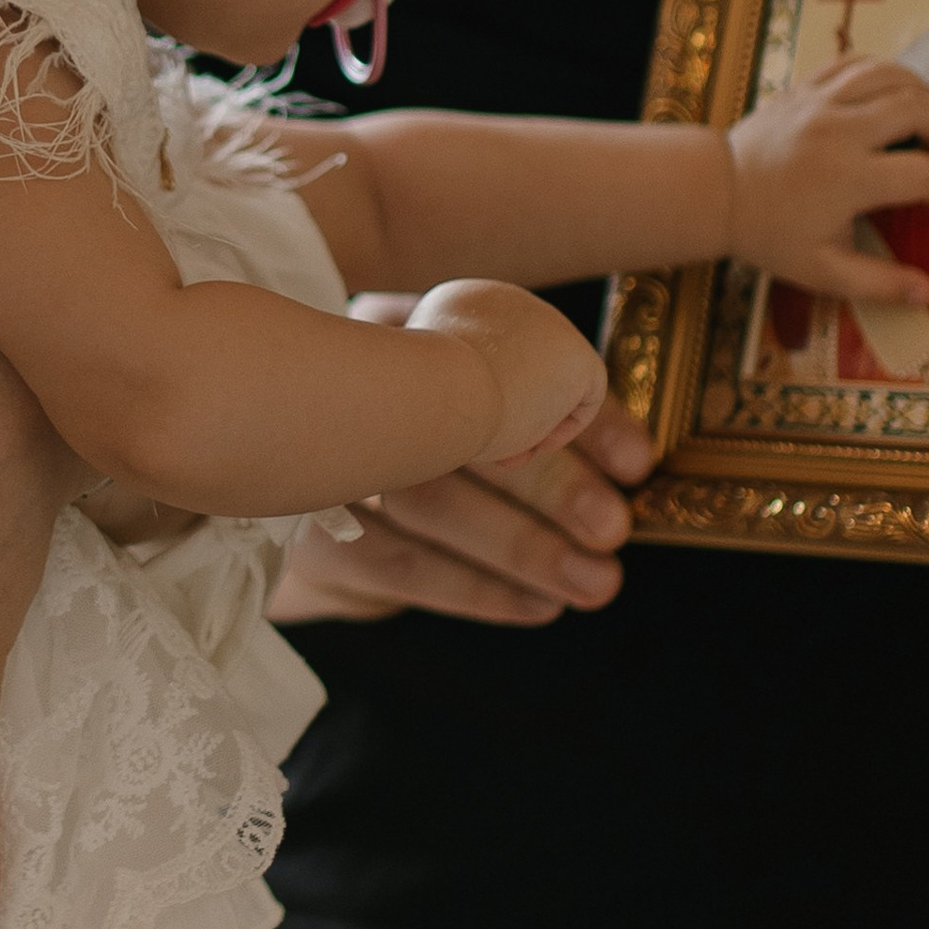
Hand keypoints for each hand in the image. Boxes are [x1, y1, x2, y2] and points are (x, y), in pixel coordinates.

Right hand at [270, 306, 653, 625]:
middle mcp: (348, 373)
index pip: (498, 359)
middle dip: (548, 485)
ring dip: (520, 550)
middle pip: (453, 427)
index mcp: (398, 322)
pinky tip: (536, 606)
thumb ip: (535, 408)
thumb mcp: (463, 400)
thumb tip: (634, 464)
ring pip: (424, 502)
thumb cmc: (411, 441)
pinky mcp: (301, 530)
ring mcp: (316, 451)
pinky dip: (474, 591)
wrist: (288, 481)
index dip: (578, 413)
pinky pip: (394, 566)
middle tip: (613, 531)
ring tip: (592, 582)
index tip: (640, 463)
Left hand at [723, 62, 928, 302]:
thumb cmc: (769, 233)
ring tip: (928, 123)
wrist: (716, 191)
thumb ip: (877, 282)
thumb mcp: (821, 269)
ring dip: (924, 96)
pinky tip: (894, 95)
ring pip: (894, 75)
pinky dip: (887, 72)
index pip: (924, 173)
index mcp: (849, 178)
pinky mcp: (807, 85)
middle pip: (919, 109)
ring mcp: (822, 101)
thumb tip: (928, 293)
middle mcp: (841, 130)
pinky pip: (859, 62)